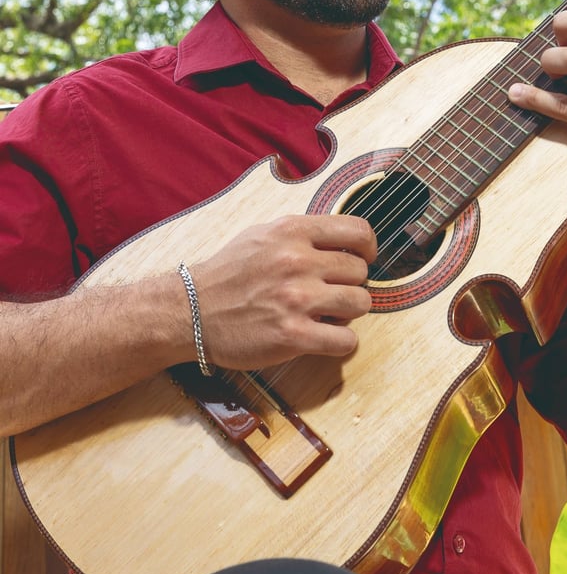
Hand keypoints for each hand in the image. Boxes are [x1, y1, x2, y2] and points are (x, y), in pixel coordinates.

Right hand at [189, 214, 375, 368]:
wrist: (190, 311)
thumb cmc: (227, 274)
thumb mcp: (263, 235)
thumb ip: (302, 234)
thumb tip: (341, 240)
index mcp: (293, 231)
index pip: (358, 231)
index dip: (368, 247)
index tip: (363, 258)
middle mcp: (298, 261)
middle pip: (360, 271)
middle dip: (350, 284)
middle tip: (332, 293)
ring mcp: (297, 298)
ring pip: (360, 303)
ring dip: (348, 312)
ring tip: (328, 315)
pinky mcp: (294, 335)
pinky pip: (345, 340)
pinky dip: (341, 342)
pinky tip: (324, 337)